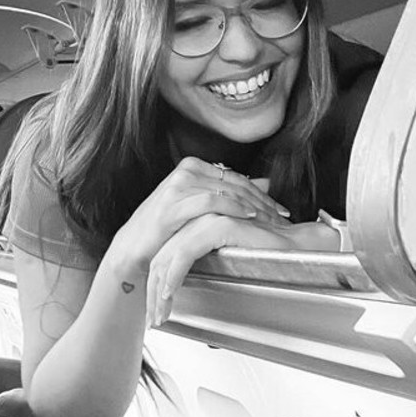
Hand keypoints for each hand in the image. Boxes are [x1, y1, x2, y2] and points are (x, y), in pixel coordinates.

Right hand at [108, 157, 290, 274]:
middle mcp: (187, 171)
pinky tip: (249, 218)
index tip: (282, 211)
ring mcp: (179, 185)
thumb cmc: (165, 232)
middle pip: (237, 183)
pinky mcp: (173, 203)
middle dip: (264, 202)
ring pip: (228, 190)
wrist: (133, 249)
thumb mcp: (200, 209)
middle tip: (282, 218)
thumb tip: (266, 183)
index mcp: (194, 167)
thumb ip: (229, 193)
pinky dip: (233, 208)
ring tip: (271, 221)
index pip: (238, 178)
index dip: (263, 194)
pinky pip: (211, 201)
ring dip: (253, 206)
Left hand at [146, 214, 341, 326]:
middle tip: (154, 319)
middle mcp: (204, 218)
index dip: (156, 283)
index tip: (155, 309)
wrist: (305, 250)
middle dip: (153, 291)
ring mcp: (211, 217)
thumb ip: (210, 275)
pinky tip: (170, 292)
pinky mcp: (221, 224)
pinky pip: (186, 251)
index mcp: (203, 225)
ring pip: (169, 254)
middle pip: (162, 254)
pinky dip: (174, 274)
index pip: (167, 253)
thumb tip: (192, 309)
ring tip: (160, 314)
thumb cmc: (277, 261)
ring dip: (159, 289)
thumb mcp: (232, 269)